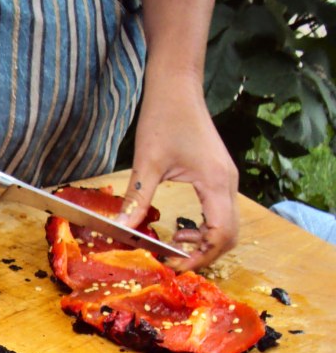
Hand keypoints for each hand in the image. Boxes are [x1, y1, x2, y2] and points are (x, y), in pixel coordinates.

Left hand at [116, 77, 239, 271]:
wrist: (177, 87)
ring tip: (175, 246)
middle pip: (230, 235)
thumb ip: (138, 199)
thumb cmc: (164, 117)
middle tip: (173, 262)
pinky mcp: (218, 176)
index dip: (200, 257)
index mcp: (216, 182)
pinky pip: (220, 212)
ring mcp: (225, 179)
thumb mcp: (146, 163)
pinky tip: (180, 230)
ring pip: (227, 225)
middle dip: (205, 254)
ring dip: (205, 242)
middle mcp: (228, 183)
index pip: (220, 234)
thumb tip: (122, 230)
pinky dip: (204, 228)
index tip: (174, 265)